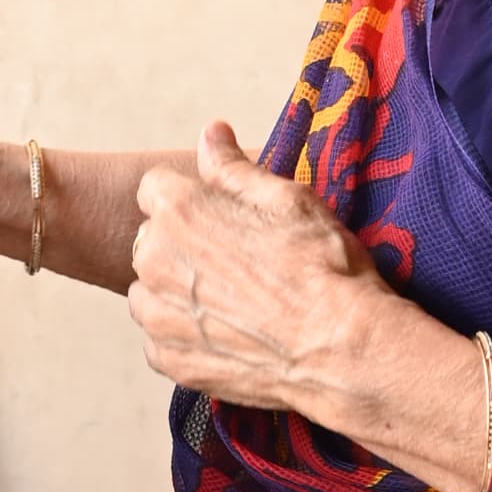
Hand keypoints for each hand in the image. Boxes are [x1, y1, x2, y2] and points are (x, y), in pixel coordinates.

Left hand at [129, 119, 379, 407]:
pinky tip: (229, 334)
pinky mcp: (168, 358)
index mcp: (179, 211)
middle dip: (182, 245)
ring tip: (233, 301)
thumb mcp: (288, 200)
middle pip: (150, 240)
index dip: (191, 200)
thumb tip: (210, 133)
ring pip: (150, 290)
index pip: (155, 189)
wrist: (341, 349)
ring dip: (178, 291)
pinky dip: (185, 335)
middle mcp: (155, 260)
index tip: (221, 217)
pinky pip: (160, 338)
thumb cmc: (322, 268)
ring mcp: (157, 315)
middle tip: (237, 263)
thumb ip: (234, 167)